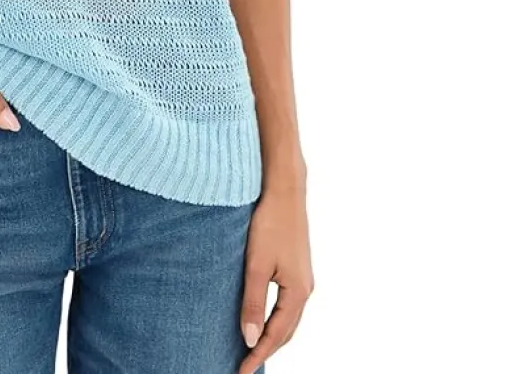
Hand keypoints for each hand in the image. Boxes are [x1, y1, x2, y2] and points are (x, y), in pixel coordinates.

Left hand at [238, 183, 313, 373]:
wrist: (285, 191)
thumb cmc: (269, 224)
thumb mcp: (256, 265)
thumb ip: (252, 302)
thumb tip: (249, 338)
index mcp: (298, 292)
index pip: (276, 335)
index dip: (258, 354)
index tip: (242, 371)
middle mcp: (305, 289)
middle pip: (286, 332)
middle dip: (267, 349)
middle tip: (245, 365)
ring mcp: (303, 278)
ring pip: (289, 319)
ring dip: (272, 336)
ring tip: (251, 348)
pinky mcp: (297, 268)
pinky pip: (288, 304)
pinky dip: (276, 318)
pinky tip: (262, 317)